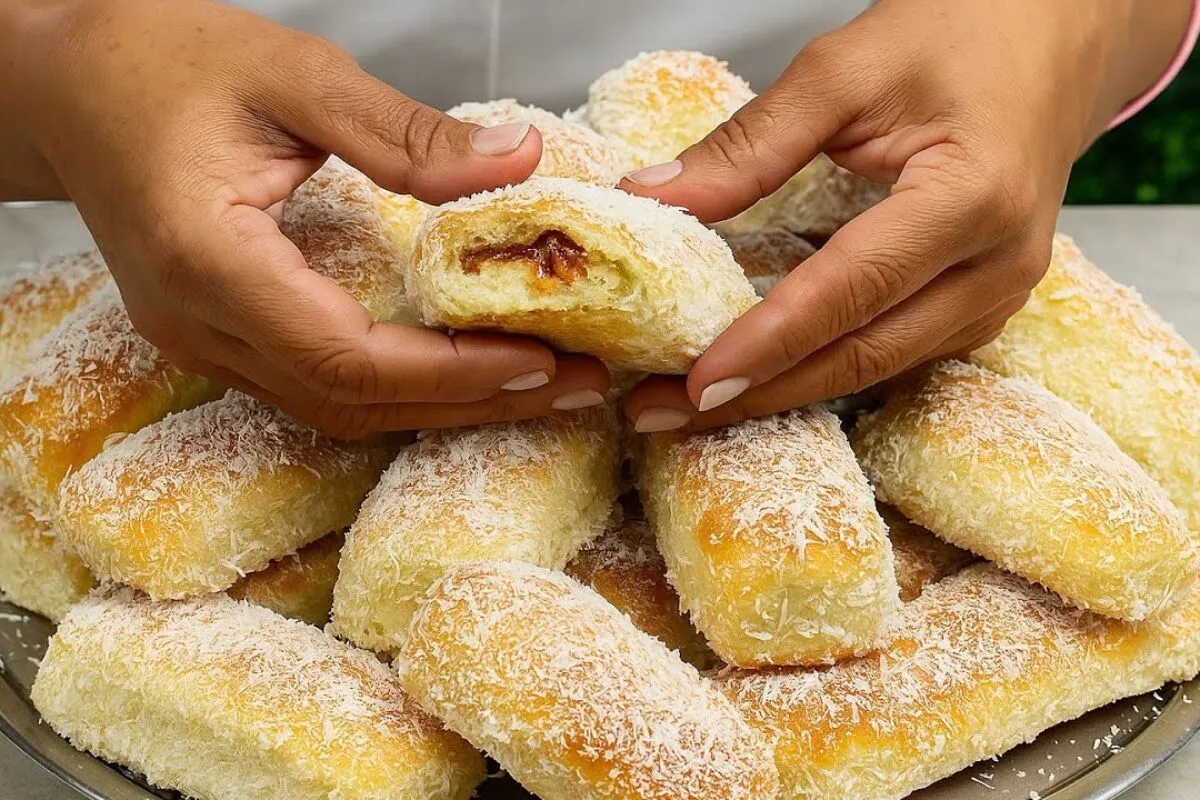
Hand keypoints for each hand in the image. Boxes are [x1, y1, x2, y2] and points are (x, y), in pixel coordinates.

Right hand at [2, 0, 608, 436]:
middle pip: (350, 401)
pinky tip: (458, 371)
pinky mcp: (216, 336)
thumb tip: (517, 158)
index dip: (450, 372)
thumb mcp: (291, 73)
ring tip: (534, 385)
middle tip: (571, 385)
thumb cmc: (155, 59)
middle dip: (467, 404)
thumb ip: (403, 131)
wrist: (61, 82)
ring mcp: (200, 341)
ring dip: (438, 406)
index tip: (540, 360)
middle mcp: (198, 322)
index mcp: (206, 258)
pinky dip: (396, 387)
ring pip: (335, 408)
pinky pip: (316, 386)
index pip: (345, 353)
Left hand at [620, 0, 1191, 431]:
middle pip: (864, 353)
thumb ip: (751, 141)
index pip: (853, 289)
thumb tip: (654, 198)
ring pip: (878, 368)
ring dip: (784, 392)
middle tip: (663, 412)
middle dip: (759, 392)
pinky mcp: (983, 305)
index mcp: (974, 195)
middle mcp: (999, 263)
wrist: (1051, 38)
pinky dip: (824, 370)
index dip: (770, 341)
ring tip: (692, 407)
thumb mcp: (846, 67)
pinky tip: (764, 378)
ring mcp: (1000, 294)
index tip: (695, 380)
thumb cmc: (962, 32)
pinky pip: (897, 356)